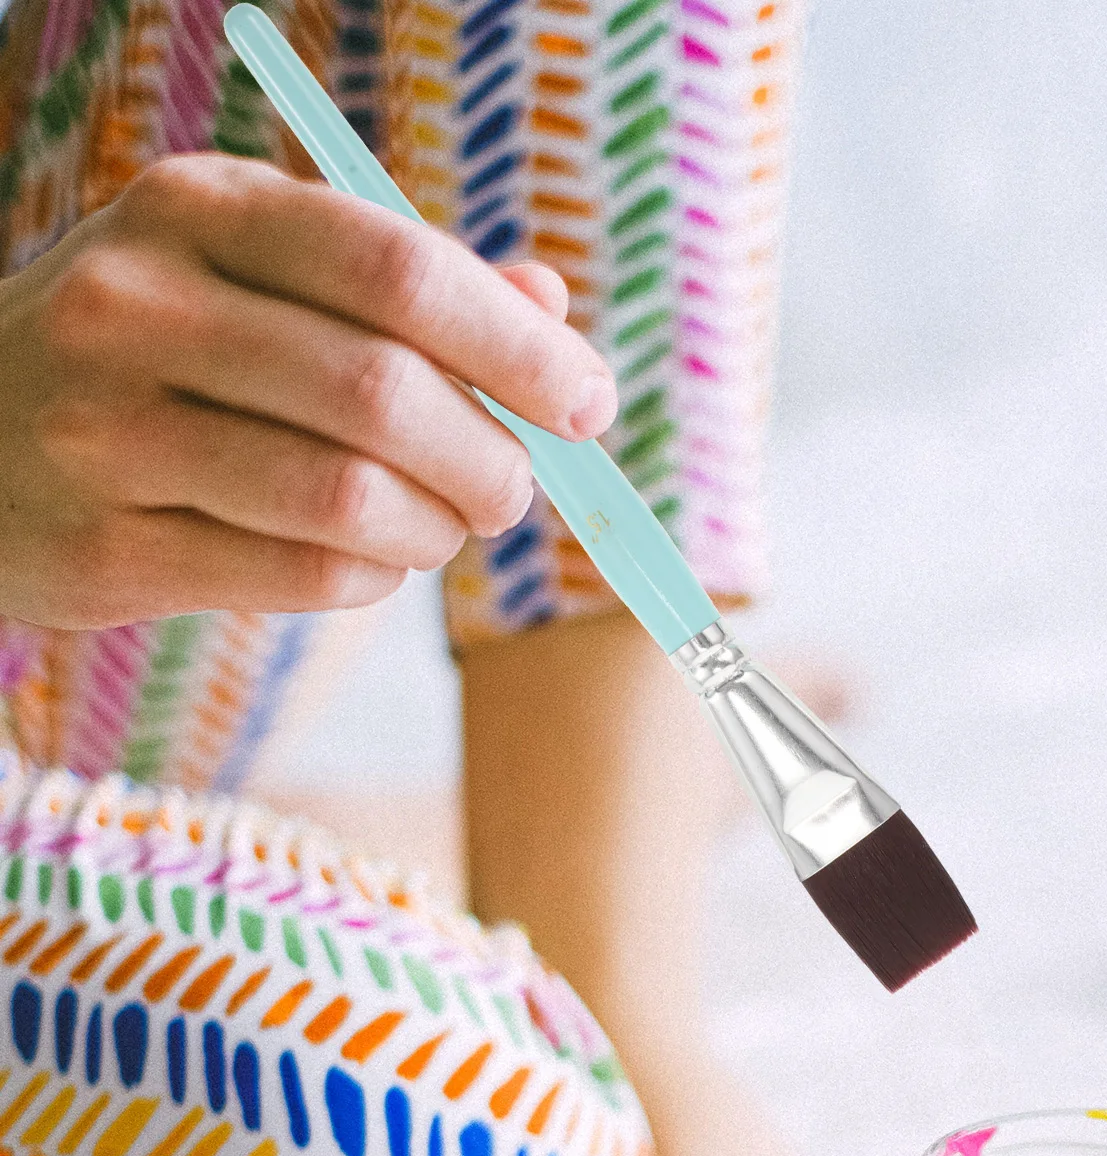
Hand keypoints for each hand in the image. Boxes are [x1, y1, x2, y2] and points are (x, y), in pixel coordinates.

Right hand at [0, 153, 615, 628]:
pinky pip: (303, 575)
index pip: (397, 268)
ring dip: (434, 530)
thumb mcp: (253, 272)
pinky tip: (365, 560)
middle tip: (514, 491)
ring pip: (349, 500)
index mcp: (198, 210)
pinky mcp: (104, 548)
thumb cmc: (158, 351)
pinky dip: (370, 578)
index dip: (517, 347)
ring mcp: (105, 430)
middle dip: (491, 461)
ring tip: (440, 527)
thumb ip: (400, 286)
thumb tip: (549, 306)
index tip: (587, 404)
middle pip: (385, 395)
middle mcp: (138, 304)